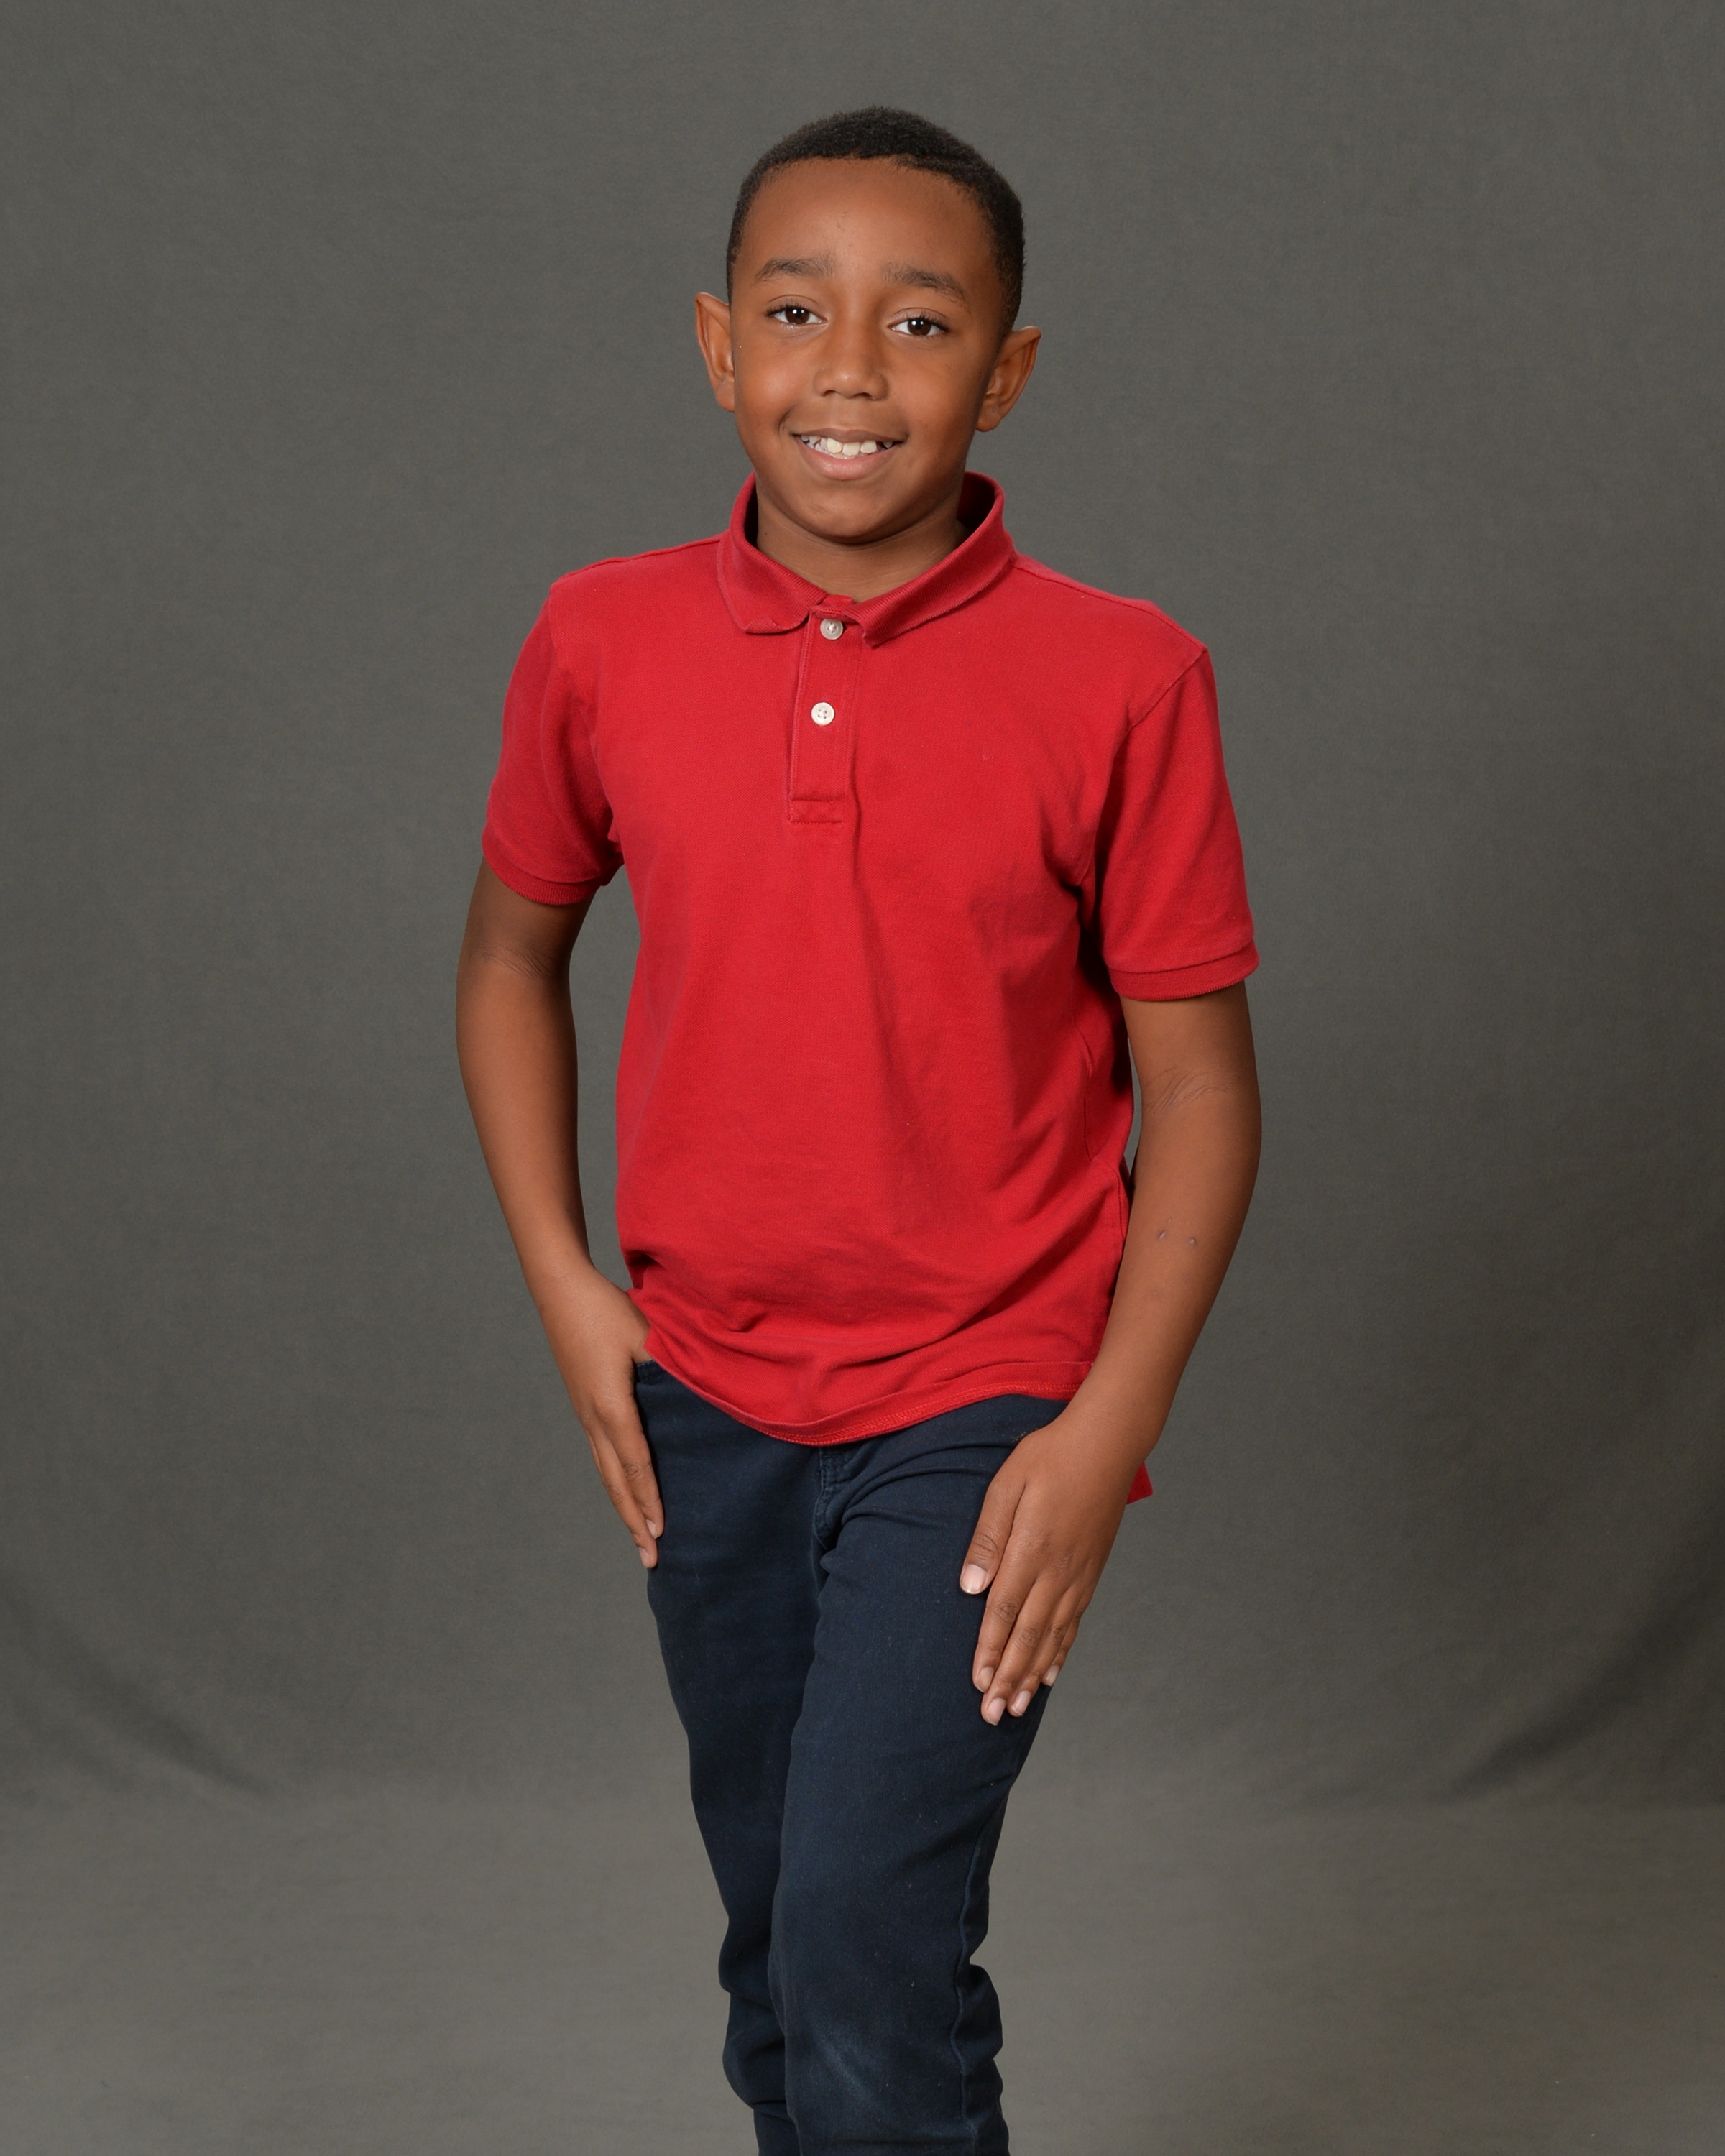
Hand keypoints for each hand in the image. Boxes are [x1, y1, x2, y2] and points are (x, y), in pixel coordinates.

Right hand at [539, 1264, 662, 1567]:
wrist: (560, 1291)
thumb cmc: (606, 1309)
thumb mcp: (645, 1334)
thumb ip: (671, 1368)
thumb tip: (699, 1395)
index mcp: (610, 1404)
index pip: (635, 1462)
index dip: (650, 1498)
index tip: (662, 1530)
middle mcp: (593, 1417)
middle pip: (615, 1481)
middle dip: (634, 1521)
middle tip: (651, 1559)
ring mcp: (585, 1414)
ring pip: (606, 1473)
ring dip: (624, 1507)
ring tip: (640, 1539)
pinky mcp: (585, 1406)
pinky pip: (602, 1455)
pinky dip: (617, 1482)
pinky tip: (627, 1492)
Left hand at [959, 1413, 1139, 1721]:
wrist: (1107, 1443)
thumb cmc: (1050, 1456)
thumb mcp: (1007, 1484)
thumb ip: (988, 1536)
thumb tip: (970, 1586)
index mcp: (1032, 1550)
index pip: (1004, 1612)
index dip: (989, 1651)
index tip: (976, 1684)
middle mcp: (1058, 1571)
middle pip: (1028, 1635)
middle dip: (1007, 1677)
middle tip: (991, 1715)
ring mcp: (1079, 1575)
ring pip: (1052, 1636)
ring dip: (1032, 1674)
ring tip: (1016, 1706)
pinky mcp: (1091, 1572)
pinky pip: (1074, 1622)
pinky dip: (1060, 1651)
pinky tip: (1049, 1672)